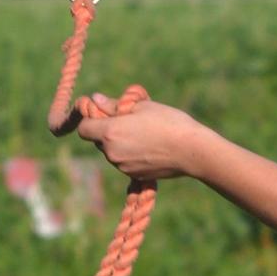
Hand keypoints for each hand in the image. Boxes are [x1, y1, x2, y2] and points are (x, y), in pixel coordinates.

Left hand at [77, 93, 206, 180]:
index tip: (105, 112)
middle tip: (130, 119)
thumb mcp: (141, 106)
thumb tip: (95, 99)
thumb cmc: (167, 122)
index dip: (91, 118)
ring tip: (145, 132)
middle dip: (108, 129)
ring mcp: (122, 167)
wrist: (192, 150)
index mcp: (110, 133)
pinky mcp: (134, 175)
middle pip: (98, 140)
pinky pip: (124, 162)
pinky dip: (131, 153)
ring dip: (120, 141)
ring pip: (112, 151)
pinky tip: (151, 146)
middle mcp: (112, 153)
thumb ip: (114, 105)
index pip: (84, 128)